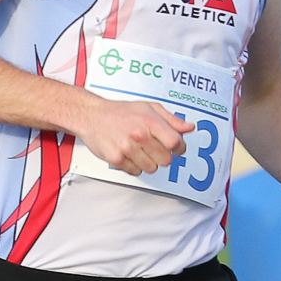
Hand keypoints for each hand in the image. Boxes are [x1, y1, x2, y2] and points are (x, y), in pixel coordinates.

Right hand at [67, 90, 190, 177]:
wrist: (91, 116)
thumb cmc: (121, 112)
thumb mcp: (149, 108)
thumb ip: (171, 119)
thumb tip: (189, 128)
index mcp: (149, 121)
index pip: (175, 143)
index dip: (180, 148)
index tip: (177, 148)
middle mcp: (139, 135)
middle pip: (166, 160)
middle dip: (163, 156)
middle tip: (154, 148)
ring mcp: (127, 148)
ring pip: (152, 168)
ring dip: (149, 162)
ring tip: (139, 150)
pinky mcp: (116, 159)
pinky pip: (136, 172)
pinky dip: (135, 166)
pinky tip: (129, 154)